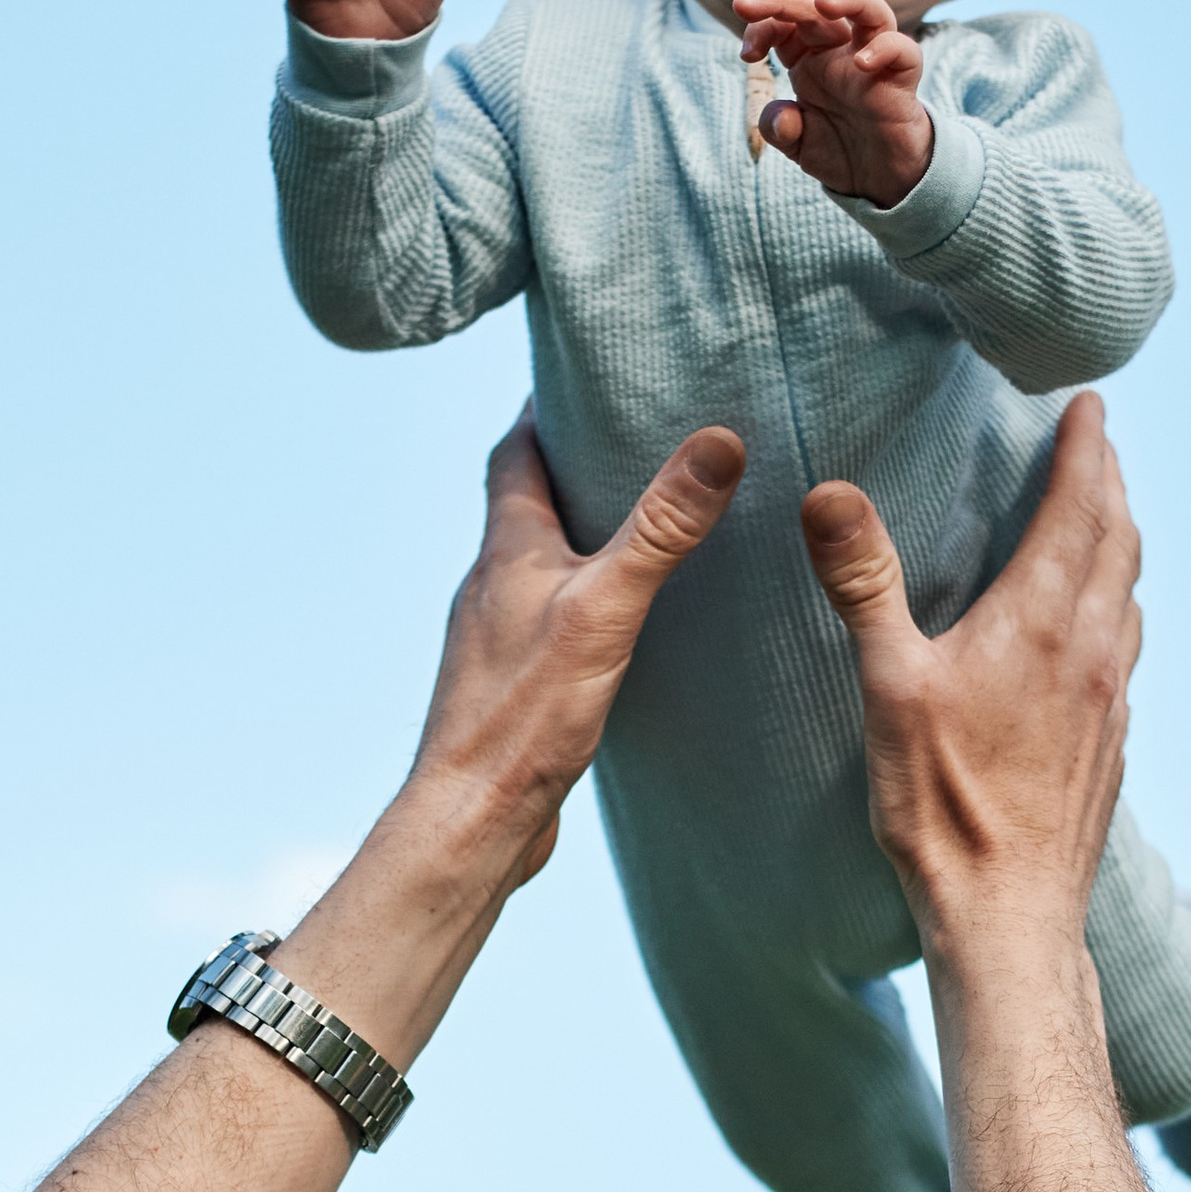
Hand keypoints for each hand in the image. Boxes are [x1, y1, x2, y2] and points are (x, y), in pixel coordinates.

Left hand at [408, 412, 745, 895]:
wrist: (473, 820)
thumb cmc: (521, 717)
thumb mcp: (606, 609)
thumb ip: (660, 528)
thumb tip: (718, 442)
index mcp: (507, 549)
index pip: (516, 449)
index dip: (548, 406)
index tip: (590, 372)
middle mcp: (494, 582)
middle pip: (529, 498)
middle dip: (578, 461)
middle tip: (638, 433)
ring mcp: (501, 635)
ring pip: (543, 560)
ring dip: (586, 531)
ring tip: (647, 515)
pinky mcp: (516, 684)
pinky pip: (555, 615)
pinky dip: (590, 594)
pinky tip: (630, 617)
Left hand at [735, 0, 934, 208]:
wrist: (879, 180)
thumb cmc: (839, 151)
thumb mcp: (797, 144)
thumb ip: (780, 130)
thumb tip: (782, 118)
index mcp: (809, 60)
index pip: (784, 24)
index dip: (761, 28)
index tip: (747, 54)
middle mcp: (839, 53)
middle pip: (816, 8)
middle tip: (747, 4)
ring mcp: (873, 63)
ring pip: (871, 11)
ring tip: (824, 3)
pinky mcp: (901, 81)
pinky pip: (904, 51)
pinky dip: (887, 48)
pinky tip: (863, 63)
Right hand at [801, 391, 1138, 946]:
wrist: (1011, 914)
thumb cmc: (946, 806)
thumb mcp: (890, 685)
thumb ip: (865, 584)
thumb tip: (828, 497)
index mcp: (1044, 621)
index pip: (1081, 506)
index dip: (1088, 447)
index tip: (1090, 405)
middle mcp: (1094, 650)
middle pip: (1120, 542)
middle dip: (1109, 483)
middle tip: (1098, 446)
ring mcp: (1110, 699)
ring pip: (1129, 596)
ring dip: (1118, 545)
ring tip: (1099, 521)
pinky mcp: (1110, 744)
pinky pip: (1124, 651)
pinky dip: (1114, 609)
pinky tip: (1091, 630)